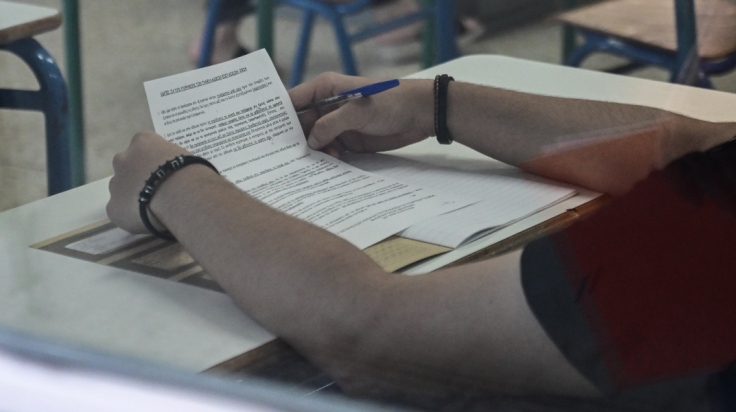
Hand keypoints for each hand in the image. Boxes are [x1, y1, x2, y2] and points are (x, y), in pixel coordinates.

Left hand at [107, 132, 189, 233]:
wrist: (179, 195)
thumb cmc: (189, 173)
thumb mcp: (183, 157)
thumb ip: (171, 162)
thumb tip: (174, 173)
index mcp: (142, 141)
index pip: (144, 146)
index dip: (154, 161)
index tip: (166, 171)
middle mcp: (123, 159)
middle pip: (127, 167)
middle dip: (139, 177)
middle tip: (158, 190)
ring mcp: (115, 184)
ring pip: (121, 191)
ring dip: (134, 197)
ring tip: (155, 208)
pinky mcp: (113, 209)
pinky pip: (122, 213)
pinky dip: (132, 217)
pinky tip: (149, 221)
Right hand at [288, 72, 433, 157]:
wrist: (420, 114)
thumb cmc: (390, 102)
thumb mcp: (357, 112)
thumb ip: (330, 125)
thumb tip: (310, 141)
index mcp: (325, 89)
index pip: (293, 101)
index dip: (279, 116)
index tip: (264, 134)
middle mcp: (327, 106)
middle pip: (302, 124)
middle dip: (294, 140)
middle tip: (281, 158)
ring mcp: (338, 124)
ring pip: (315, 141)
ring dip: (312, 153)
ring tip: (308, 165)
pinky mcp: (350, 140)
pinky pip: (331, 151)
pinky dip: (328, 159)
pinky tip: (327, 167)